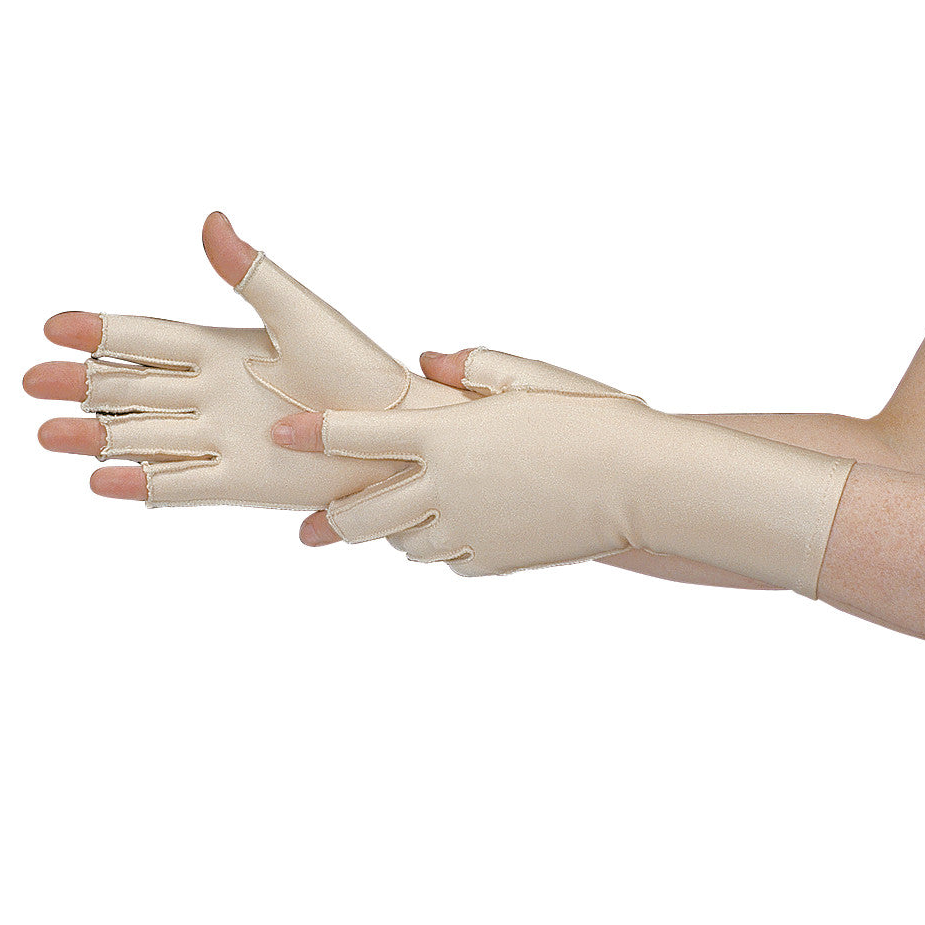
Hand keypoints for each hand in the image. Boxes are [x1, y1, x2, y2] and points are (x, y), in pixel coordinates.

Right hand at [24, 214, 471, 507]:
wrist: (394, 435)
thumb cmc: (357, 370)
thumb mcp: (301, 315)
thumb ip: (252, 274)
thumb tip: (211, 218)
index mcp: (222, 349)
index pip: (149, 338)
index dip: (103, 331)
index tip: (53, 325)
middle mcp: (211, 394)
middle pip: (131, 388)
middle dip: (81, 384)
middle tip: (30, 381)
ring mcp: (221, 439)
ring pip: (143, 436)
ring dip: (96, 437)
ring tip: (47, 436)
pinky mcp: (238, 482)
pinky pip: (179, 485)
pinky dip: (141, 484)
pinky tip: (102, 481)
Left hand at [276, 348, 853, 593]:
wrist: (643, 483)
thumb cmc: (592, 418)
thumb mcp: (532, 376)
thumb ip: (473, 368)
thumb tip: (430, 363)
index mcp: (444, 434)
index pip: (352, 432)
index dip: (310, 430)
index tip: (280, 432)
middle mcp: (443, 487)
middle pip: (358, 510)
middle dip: (333, 515)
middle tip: (320, 519)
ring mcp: (466, 530)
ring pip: (400, 543)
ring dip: (391, 531)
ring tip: (397, 520)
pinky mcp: (492, 561)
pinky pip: (446, 560)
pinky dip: (441, 546)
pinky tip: (455, 531)